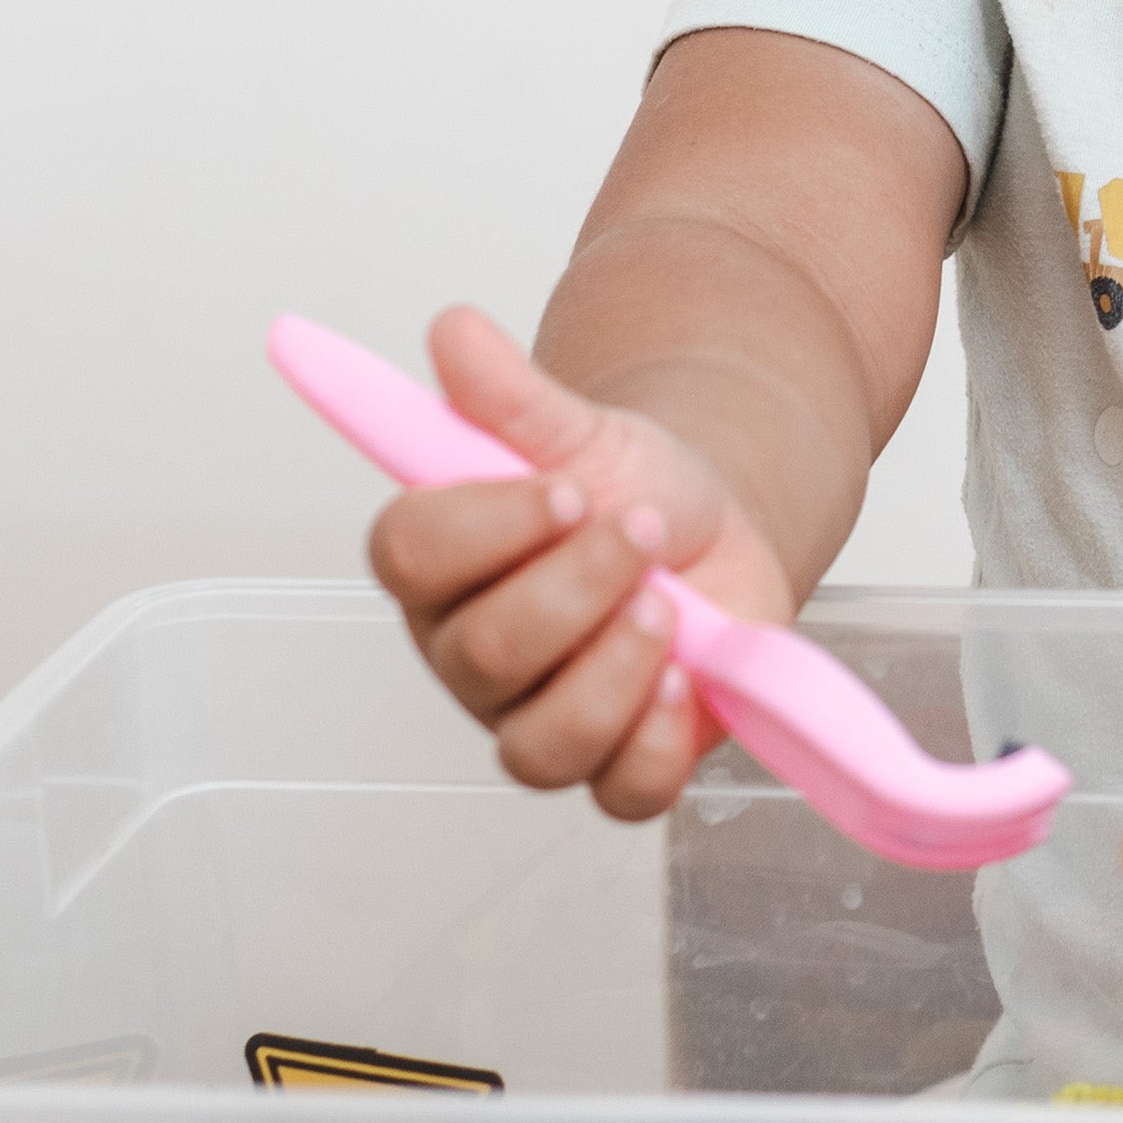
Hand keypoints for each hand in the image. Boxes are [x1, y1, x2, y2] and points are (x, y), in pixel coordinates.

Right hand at [365, 306, 800, 825]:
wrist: (714, 536)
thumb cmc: (628, 490)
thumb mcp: (582, 432)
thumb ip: (512, 396)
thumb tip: (453, 329)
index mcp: (438, 565)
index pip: (408, 556)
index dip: (487, 524)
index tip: (566, 486)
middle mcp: (469, 654)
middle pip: (485, 652)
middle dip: (577, 585)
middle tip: (644, 528)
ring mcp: (537, 719)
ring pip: (541, 744)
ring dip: (614, 670)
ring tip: (666, 607)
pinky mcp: (616, 764)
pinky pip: (619, 793)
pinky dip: (657, 743)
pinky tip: (687, 680)